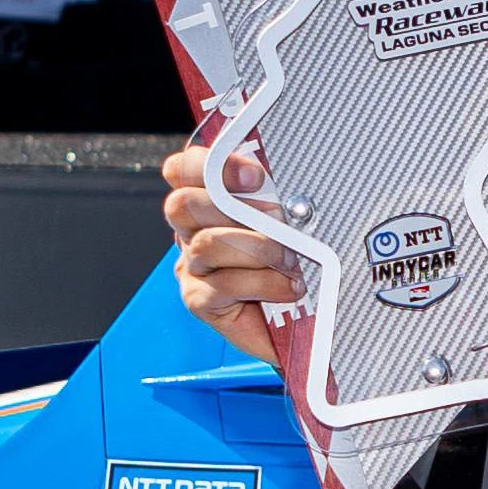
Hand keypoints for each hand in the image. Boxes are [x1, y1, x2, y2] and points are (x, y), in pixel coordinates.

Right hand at [155, 136, 301, 364]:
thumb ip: (277, 196)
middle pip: (181, 204)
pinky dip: (264, 283)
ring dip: (259, 249)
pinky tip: (288, 288)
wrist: (306, 322)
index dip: (209, 165)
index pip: (182, 170)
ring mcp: (191, 269)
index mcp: (207, 203)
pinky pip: (223, 284)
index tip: (255, 177)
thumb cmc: (298, 263)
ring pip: (206, 244)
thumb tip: (289, 190)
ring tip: (290, 261)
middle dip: (236, 209)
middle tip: (277, 220)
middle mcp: (191, 233)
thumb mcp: (289, 219)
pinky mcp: (199, 301)